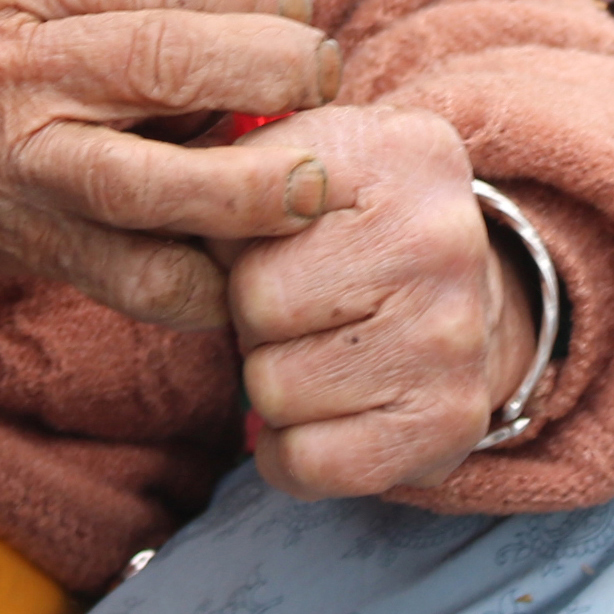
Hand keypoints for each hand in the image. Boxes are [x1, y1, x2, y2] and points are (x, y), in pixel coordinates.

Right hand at [0, 0, 343, 328]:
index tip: (292, 7)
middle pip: (166, 61)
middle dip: (273, 67)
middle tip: (322, 74)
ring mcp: (8, 166)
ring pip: (153, 183)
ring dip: (256, 183)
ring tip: (312, 176)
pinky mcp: (25, 248)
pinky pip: (135, 278)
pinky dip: (206, 279)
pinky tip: (247, 260)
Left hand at [214, 108, 535, 499]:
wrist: (471, 290)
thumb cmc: (351, 220)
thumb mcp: (299, 154)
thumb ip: (223, 165)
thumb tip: (142, 208)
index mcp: (398, 149)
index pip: (244, 215)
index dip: (234, 239)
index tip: (268, 238)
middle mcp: (440, 236)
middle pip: (256, 305)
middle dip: (253, 314)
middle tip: (300, 303)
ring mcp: (453, 334)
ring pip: (272, 390)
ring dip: (274, 381)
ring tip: (319, 347)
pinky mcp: (450, 421)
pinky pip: (309, 463)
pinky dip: (293, 453)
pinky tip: (325, 409)